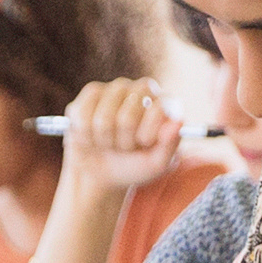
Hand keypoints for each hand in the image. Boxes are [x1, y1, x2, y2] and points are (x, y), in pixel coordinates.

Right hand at [50, 75, 180, 200]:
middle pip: (127, 118)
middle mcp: (143, 90)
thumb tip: (178, 121)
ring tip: (110, 142)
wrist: (103, 173)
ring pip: (103, 119)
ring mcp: (117, 88)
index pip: (159, 109)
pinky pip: (83, 116)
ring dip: (104, 140)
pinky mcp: (92, 92)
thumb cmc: (135, 167)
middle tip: (126, 146)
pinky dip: (86, 134)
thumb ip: (170, 144)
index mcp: (165, 104)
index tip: (144, 145)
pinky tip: (93, 135)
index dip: (147, 135)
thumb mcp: (157, 164)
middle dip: (124, 141)